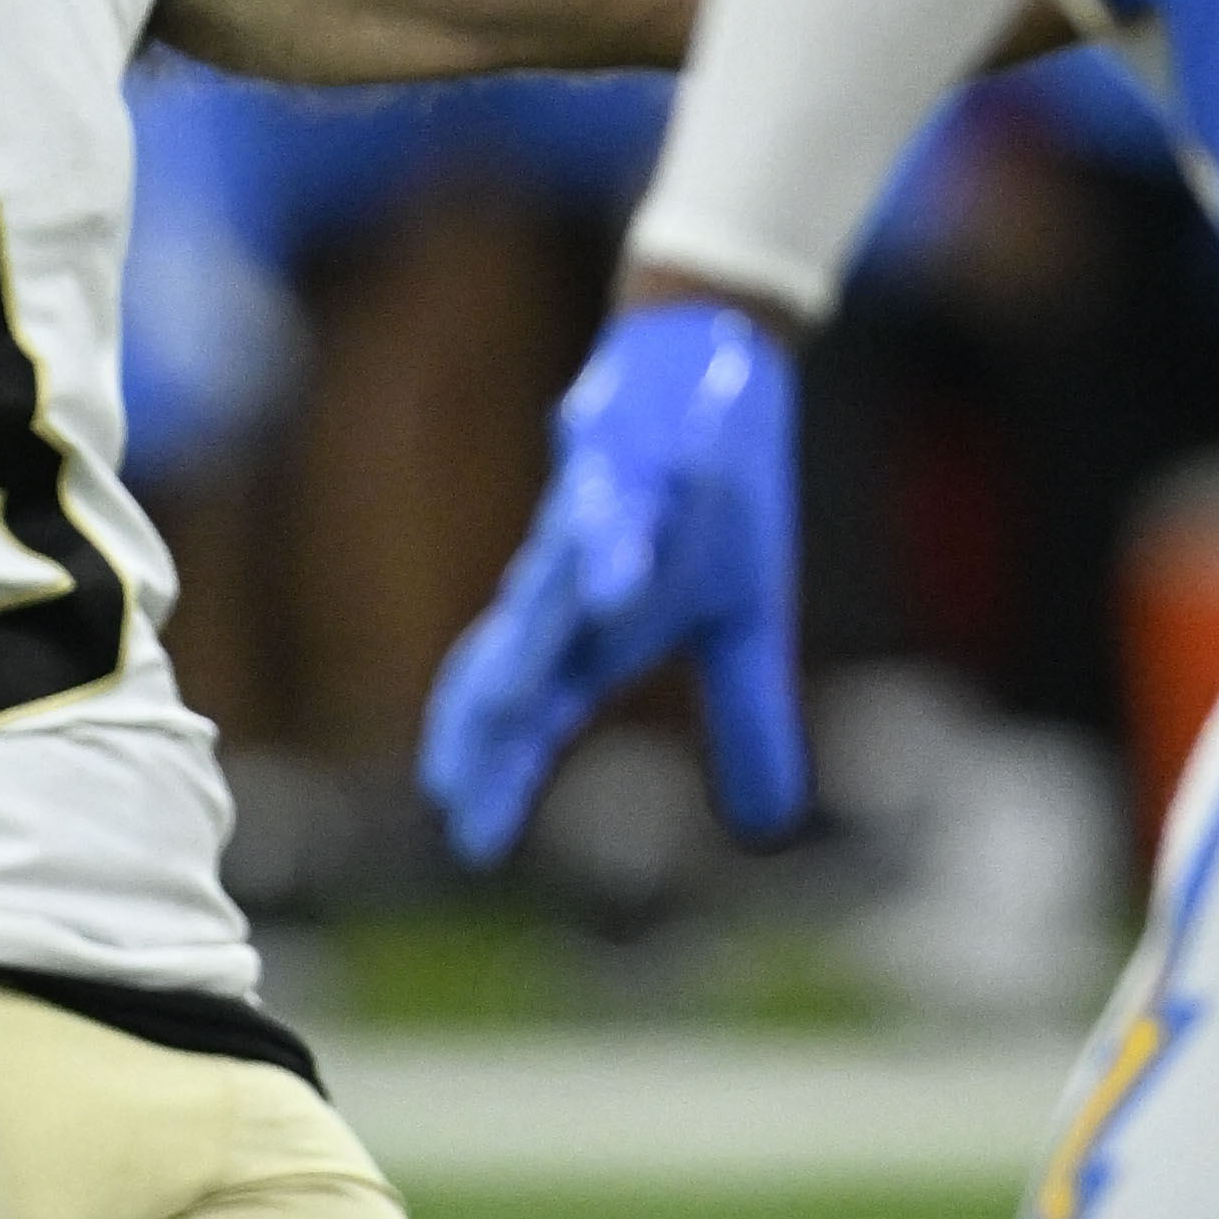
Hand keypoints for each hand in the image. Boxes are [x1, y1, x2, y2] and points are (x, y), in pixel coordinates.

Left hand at [421, 294, 807, 864]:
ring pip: (548, 586)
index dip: (502, 775)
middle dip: (482, 729)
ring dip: (525, 648)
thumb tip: (769, 824)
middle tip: (449, 791)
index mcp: (596, 630)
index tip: (472, 844)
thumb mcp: (748, 627)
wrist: (709, 374)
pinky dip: (611, 543)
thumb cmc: (711, 507)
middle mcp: (573, 580)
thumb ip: (746, 722)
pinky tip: (611, 586)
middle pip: (515, 662)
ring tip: (497, 710)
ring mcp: (592, 513)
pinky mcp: (628, 451)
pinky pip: (616, 501)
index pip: (535, 714)